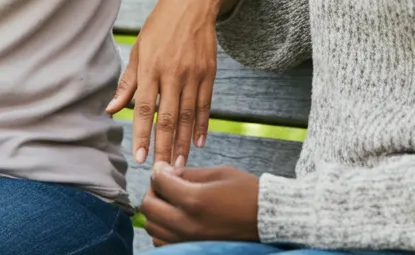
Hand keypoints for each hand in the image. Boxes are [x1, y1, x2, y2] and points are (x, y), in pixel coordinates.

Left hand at [106, 0, 233, 168]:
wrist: (192, 2)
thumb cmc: (159, 26)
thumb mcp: (139, 48)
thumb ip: (127, 82)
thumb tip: (111, 109)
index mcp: (150, 66)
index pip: (143, 107)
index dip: (141, 133)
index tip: (139, 158)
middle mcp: (172, 72)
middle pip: (168, 116)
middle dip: (165, 146)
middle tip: (163, 172)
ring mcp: (193, 73)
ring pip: (188, 114)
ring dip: (184, 142)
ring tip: (180, 164)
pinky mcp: (208, 72)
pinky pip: (205, 104)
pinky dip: (202, 124)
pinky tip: (199, 142)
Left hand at [141, 162, 259, 245]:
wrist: (266, 220)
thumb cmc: (245, 192)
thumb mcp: (218, 173)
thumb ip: (188, 174)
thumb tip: (166, 173)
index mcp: (195, 200)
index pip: (158, 182)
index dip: (158, 170)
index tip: (164, 168)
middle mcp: (187, 224)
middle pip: (148, 207)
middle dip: (153, 190)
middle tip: (165, 184)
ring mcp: (188, 241)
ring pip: (152, 227)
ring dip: (156, 211)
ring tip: (170, 201)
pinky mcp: (191, 250)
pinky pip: (162, 242)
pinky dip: (162, 229)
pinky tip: (175, 218)